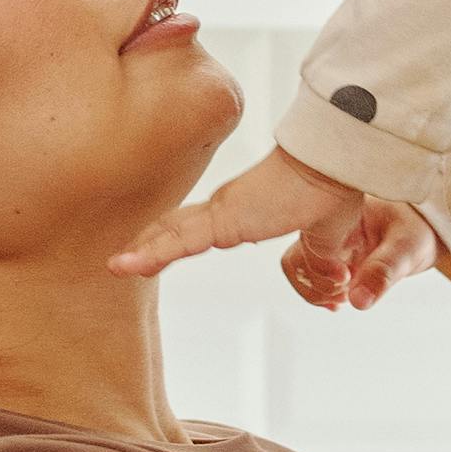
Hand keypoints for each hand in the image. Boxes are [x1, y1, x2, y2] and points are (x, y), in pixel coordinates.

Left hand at [116, 145, 362, 279]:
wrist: (334, 169)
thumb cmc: (333, 190)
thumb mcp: (326, 239)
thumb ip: (320, 261)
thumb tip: (335, 282)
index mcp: (244, 210)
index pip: (199, 226)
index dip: (175, 237)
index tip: (153, 249)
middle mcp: (226, 208)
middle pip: (177, 226)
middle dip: (149, 241)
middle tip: (122, 258)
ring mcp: (221, 212)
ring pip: (171, 232)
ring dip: (143, 249)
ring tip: (115, 265)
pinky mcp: (223, 219)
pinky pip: (179, 241)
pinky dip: (151, 253)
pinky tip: (125, 265)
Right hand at [284, 193, 444, 311]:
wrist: (425, 228)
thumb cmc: (417, 229)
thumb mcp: (406, 249)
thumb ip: (383, 273)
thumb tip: (358, 302)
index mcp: (338, 215)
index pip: (307, 243)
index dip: (320, 269)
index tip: (347, 280)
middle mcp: (326, 229)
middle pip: (294, 259)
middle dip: (313, 284)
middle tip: (343, 294)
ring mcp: (326, 244)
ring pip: (298, 270)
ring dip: (314, 291)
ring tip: (343, 299)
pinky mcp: (330, 259)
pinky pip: (310, 277)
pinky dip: (319, 294)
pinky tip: (341, 301)